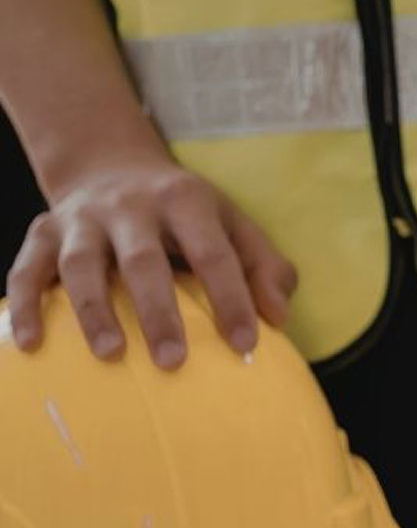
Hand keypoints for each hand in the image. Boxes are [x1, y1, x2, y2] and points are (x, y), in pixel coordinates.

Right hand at [9, 157, 294, 366]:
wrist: (111, 165)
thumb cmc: (185, 213)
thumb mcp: (233, 224)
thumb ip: (264, 266)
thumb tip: (279, 316)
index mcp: (185, 201)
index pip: (213, 254)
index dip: (232, 299)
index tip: (245, 345)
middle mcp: (129, 206)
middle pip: (143, 260)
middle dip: (158, 312)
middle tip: (173, 362)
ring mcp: (82, 218)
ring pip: (81, 264)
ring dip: (94, 311)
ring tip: (111, 354)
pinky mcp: (43, 231)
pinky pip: (28, 269)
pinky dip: (26, 305)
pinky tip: (31, 343)